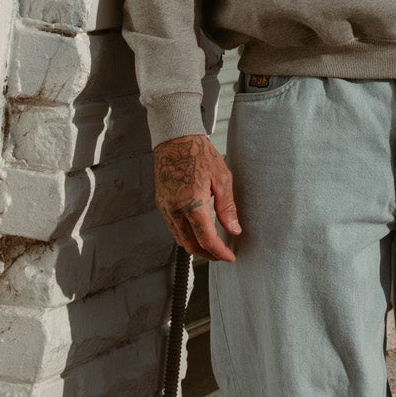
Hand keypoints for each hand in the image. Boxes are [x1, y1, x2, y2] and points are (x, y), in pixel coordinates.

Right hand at [153, 135, 239, 261]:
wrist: (175, 139)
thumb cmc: (199, 154)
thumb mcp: (221, 178)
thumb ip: (227, 207)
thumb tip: (234, 230)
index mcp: (192, 204)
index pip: (206, 239)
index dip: (219, 252)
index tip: (230, 257)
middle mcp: (175, 210)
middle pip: (191, 245)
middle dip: (208, 254)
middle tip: (223, 254)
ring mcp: (165, 208)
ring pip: (180, 239)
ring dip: (196, 247)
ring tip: (213, 245)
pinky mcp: (161, 204)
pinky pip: (173, 228)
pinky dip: (186, 236)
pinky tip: (197, 231)